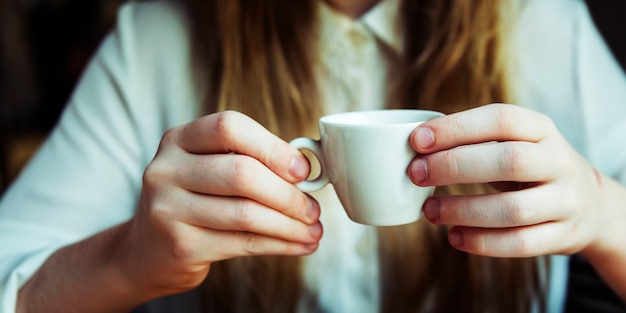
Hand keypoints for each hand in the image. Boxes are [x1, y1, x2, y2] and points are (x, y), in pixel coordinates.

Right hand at [124, 111, 321, 296]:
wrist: (146, 250)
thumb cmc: (192, 202)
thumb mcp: (206, 169)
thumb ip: (247, 160)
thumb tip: (307, 170)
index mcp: (178, 140)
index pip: (229, 127)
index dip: (272, 147)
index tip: (302, 169)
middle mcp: (167, 170)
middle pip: (242, 173)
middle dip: (287, 194)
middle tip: (313, 208)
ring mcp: (169, 209)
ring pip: (246, 213)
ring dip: (290, 225)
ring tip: (313, 230)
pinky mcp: (181, 245)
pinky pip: (243, 243)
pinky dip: (280, 245)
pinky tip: (299, 245)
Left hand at [408, 103, 607, 257]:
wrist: (590, 203)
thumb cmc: (531, 167)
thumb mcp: (515, 142)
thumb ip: (475, 141)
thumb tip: (415, 145)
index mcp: (542, 129)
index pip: (501, 119)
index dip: (457, 128)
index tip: (417, 140)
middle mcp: (559, 162)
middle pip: (509, 161)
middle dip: (455, 167)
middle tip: (416, 175)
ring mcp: (566, 201)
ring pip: (513, 209)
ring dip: (464, 210)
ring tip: (430, 211)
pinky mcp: (564, 236)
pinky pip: (521, 243)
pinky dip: (483, 243)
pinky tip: (454, 237)